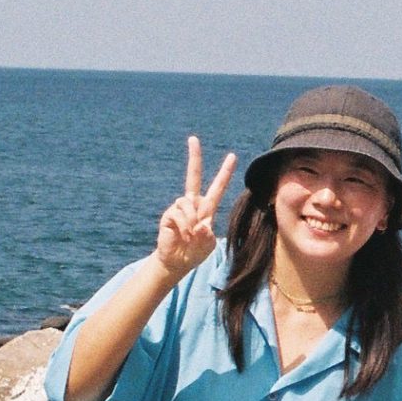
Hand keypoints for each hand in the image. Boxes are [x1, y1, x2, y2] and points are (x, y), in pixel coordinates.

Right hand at [157, 136, 235, 277]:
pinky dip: (184, 226)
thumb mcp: (207, 246)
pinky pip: (178, 214)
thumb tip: (200, 225)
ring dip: (191, 221)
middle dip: (194, 157)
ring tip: (190, 235)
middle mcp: (192, 204)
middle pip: (192, 176)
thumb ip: (207, 236)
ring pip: (187, 203)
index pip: (217, 187)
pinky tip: (183, 234)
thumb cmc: (194, 252)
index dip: (224, 172)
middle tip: (193, 139)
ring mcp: (179, 208)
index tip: (232, 156)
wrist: (177, 261)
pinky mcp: (169, 214)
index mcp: (206, 208)